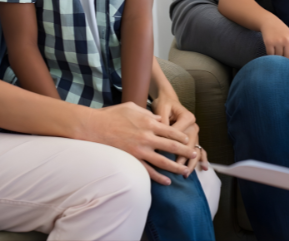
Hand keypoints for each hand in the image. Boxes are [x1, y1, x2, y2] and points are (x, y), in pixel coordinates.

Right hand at [79, 102, 196, 184]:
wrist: (95, 127)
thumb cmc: (112, 115)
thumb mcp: (132, 107)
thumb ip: (148, 113)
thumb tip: (159, 119)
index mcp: (149, 122)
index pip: (171, 130)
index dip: (182, 136)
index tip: (188, 140)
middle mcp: (147, 137)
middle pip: (171, 146)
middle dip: (185, 151)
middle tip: (194, 155)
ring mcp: (140, 150)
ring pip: (163, 161)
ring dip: (176, 166)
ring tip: (185, 171)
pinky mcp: (132, 159)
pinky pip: (148, 171)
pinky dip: (159, 177)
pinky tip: (167, 181)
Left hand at [151, 87, 207, 175]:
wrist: (169, 100)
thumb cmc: (164, 104)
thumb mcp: (161, 109)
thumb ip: (162, 122)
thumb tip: (159, 137)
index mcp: (187, 117)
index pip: (179, 134)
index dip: (170, 144)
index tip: (161, 153)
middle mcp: (193, 125)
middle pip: (189, 144)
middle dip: (183, 157)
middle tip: (176, 168)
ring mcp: (195, 132)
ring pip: (195, 149)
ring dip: (191, 162)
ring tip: (186, 173)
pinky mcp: (193, 137)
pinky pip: (200, 149)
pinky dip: (202, 158)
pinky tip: (204, 168)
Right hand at [261, 21, 288, 63]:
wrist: (270, 22)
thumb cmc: (282, 32)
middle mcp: (287, 41)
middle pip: (288, 58)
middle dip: (286, 61)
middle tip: (283, 60)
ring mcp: (277, 42)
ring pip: (279, 58)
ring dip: (278, 59)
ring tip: (277, 55)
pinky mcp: (269, 43)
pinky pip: (271, 55)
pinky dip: (271, 56)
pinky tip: (272, 52)